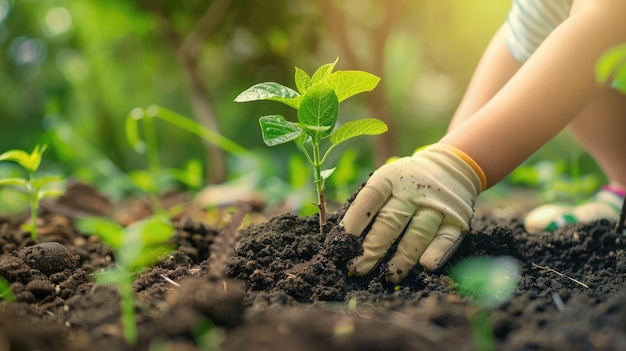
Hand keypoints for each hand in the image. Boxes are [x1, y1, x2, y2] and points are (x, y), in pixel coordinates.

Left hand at [340, 143, 485, 283]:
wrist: (450, 166)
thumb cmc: (404, 183)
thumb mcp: (385, 180)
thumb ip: (367, 205)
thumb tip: (341, 239)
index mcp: (390, 177)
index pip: (369, 199)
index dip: (354, 222)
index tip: (341, 245)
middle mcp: (414, 189)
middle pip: (391, 221)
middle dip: (372, 248)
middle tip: (357, 269)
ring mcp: (437, 204)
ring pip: (418, 233)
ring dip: (402, 258)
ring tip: (387, 276)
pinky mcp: (457, 218)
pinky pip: (447, 238)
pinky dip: (437, 252)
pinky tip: (425, 266)